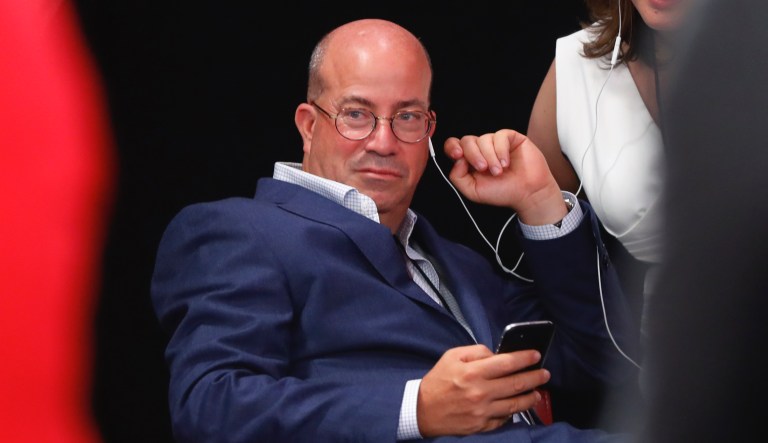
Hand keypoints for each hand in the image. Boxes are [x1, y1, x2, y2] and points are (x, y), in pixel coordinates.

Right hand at [417, 344, 549, 436]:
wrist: (423, 410)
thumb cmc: (438, 380)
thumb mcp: (452, 356)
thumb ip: (476, 352)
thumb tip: (497, 355)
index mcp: (472, 372)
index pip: (506, 363)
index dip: (524, 358)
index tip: (536, 355)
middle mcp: (480, 392)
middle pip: (515, 384)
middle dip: (534, 377)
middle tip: (545, 374)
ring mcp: (482, 412)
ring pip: (515, 404)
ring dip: (530, 397)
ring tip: (537, 392)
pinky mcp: (482, 426)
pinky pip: (504, 419)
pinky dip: (513, 412)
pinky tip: (518, 406)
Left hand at [443, 129, 566, 224]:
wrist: (528, 193)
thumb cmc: (502, 192)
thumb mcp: (472, 191)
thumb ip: (457, 177)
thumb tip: (457, 159)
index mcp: (469, 160)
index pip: (453, 145)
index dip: (452, 146)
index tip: (458, 155)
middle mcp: (481, 149)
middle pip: (467, 141)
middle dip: (473, 155)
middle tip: (483, 169)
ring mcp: (495, 142)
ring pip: (483, 139)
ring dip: (490, 157)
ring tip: (499, 171)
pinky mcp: (510, 138)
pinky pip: (500, 136)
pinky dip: (501, 150)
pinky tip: (506, 163)